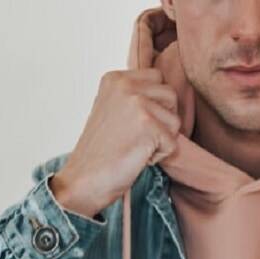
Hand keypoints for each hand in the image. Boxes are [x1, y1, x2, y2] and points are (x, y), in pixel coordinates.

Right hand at [51, 68, 180, 217]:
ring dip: (162, 138)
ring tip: (136, 145)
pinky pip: (174, 143)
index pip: (158, 77)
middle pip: (171, 96)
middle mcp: (125, 85)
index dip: (155, 103)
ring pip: (175, 120)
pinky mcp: (149, 126)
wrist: (85, 179)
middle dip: (162, 120)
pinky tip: (137, 156)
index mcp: (115, 78)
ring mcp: (137, 104)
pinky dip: (160, 156)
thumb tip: (167, 92)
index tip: (134, 121)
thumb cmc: (102, 150)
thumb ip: (135, 94)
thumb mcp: (112, 108)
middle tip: (136, 136)